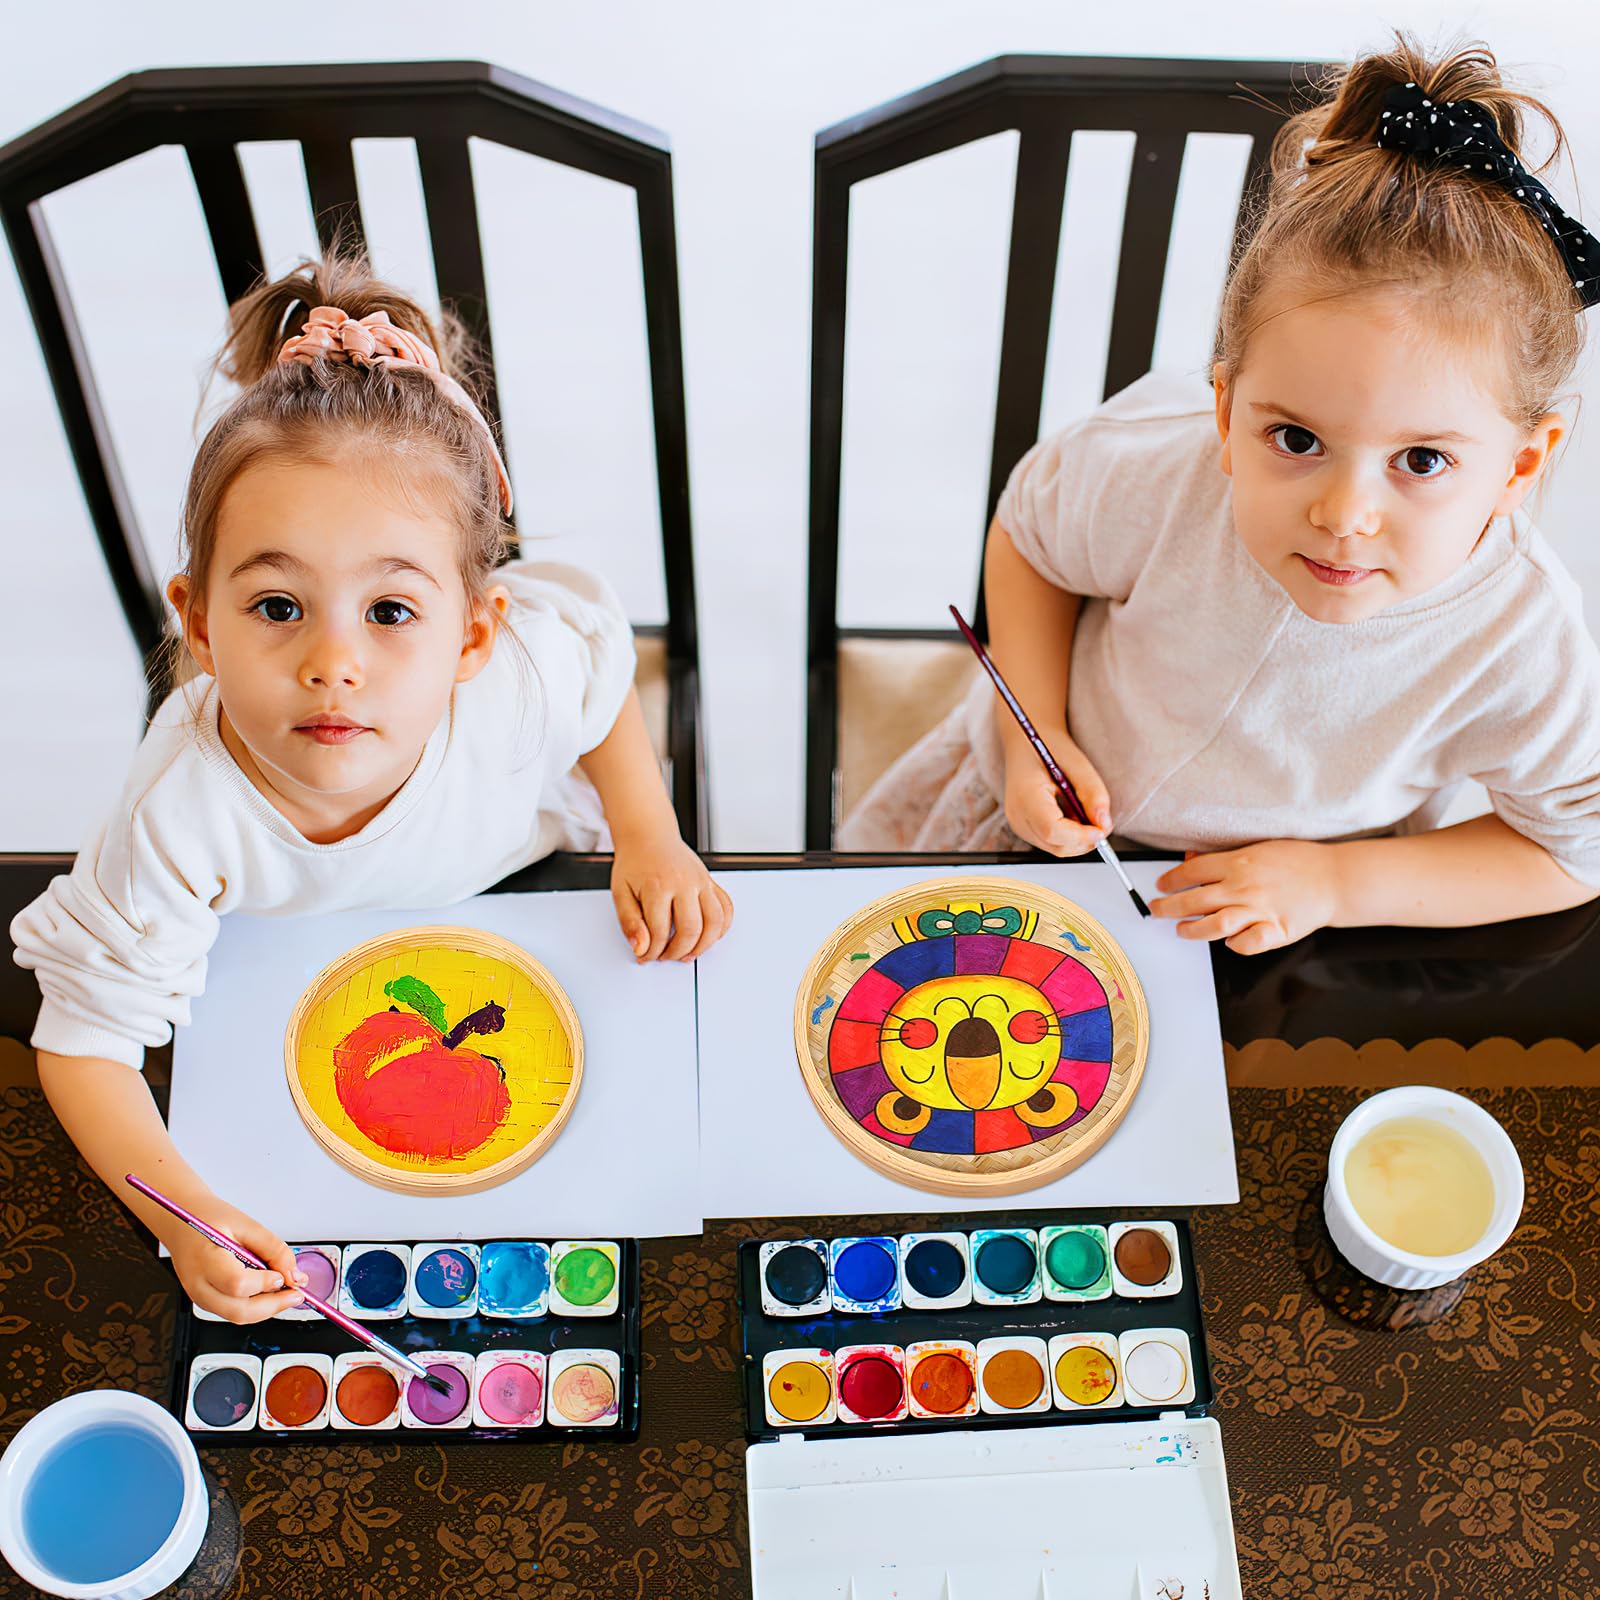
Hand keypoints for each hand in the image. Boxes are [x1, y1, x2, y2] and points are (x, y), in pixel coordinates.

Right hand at [167, 1198, 305, 1324]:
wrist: (179, 1222)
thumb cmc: (207, 1218)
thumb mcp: (245, 1224)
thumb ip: (272, 1249)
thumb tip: (294, 1275)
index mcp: (205, 1260)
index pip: (237, 1283)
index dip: (265, 1283)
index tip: (284, 1275)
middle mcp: (198, 1285)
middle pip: (238, 1311)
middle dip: (273, 1306)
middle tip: (297, 1294)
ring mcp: (199, 1296)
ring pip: (236, 1316)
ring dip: (266, 1309)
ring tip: (286, 1292)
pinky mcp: (205, 1300)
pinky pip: (232, 1311)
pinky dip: (254, 1306)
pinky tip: (268, 1291)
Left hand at [611, 828, 733, 961]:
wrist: (649, 836)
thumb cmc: (635, 863)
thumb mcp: (620, 893)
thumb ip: (629, 923)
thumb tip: (641, 948)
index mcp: (658, 886)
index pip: (659, 932)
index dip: (652, 952)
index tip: (645, 956)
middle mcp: (684, 883)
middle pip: (691, 930)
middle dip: (677, 952)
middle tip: (665, 956)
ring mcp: (701, 882)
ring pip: (715, 922)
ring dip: (703, 945)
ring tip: (688, 953)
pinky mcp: (711, 882)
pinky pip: (726, 909)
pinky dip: (721, 928)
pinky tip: (708, 936)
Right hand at [1003, 733, 1111, 857]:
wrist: (1026, 743)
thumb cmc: (1047, 747)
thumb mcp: (1076, 762)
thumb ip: (1092, 792)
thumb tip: (1104, 824)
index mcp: (1025, 794)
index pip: (1052, 829)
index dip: (1080, 836)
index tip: (1102, 830)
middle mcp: (1017, 815)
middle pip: (1056, 845)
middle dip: (1084, 841)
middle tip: (1101, 822)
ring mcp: (1018, 824)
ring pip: (1056, 848)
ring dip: (1078, 839)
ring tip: (1085, 813)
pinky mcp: (1024, 828)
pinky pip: (1051, 843)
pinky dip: (1070, 837)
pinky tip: (1074, 816)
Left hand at [1151, 840, 1340, 953]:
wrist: (1334, 878)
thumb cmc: (1296, 861)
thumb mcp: (1257, 848)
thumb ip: (1223, 857)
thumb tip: (1191, 859)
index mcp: (1238, 863)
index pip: (1192, 872)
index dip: (1171, 881)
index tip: (1161, 887)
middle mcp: (1245, 887)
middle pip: (1195, 900)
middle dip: (1169, 908)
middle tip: (1156, 911)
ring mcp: (1260, 910)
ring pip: (1215, 924)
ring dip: (1193, 930)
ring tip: (1182, 930)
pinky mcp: (1276, 930)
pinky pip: (1247, 943)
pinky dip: (1234, 945)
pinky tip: (1228, 942)